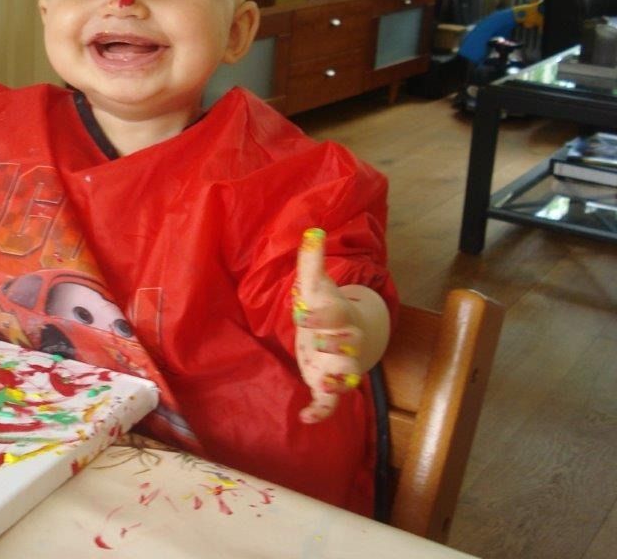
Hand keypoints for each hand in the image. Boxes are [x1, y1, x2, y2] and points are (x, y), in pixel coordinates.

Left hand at [292, 228, 363, 423]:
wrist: (343, 335)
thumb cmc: (326, 307)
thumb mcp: (317, 285)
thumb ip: (311, 261)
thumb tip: (311, 231)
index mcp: (340, 316)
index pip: (335, 314)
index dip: (320, 314)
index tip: (301, 311)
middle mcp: (345, 344)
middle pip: (347, 346)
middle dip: (334, 346)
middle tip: (318, 343)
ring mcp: (339, 367)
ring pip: (346, 378)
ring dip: (337, 382)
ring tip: (325, 383)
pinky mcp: (328, 386)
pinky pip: (330, 404)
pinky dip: (320, 412)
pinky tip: (304, 418)